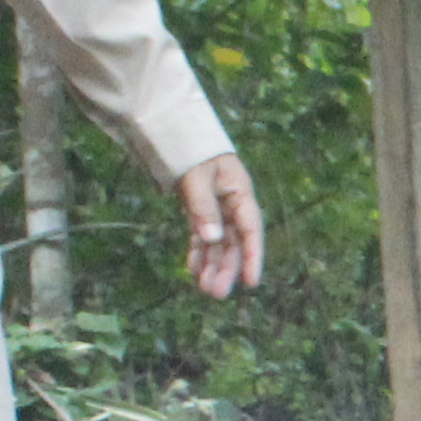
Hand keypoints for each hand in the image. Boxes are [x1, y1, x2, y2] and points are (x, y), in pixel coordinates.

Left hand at [175, 152, 264, 297]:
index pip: (250, 229)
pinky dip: (197, 252)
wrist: (168, 128)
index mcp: (239, 191)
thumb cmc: (189, 148)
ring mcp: (214, 207)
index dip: (252, 256)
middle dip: (226, 267)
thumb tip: (212, 238)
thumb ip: (203, 207)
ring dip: (212, 265)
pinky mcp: (197, 208)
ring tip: (205, 289)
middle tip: (217, 293)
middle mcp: (230, 202)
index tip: (251, 281)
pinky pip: (200, 235)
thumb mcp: (196, 175)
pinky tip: (193, 270)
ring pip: (217, 242)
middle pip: (232, 241)